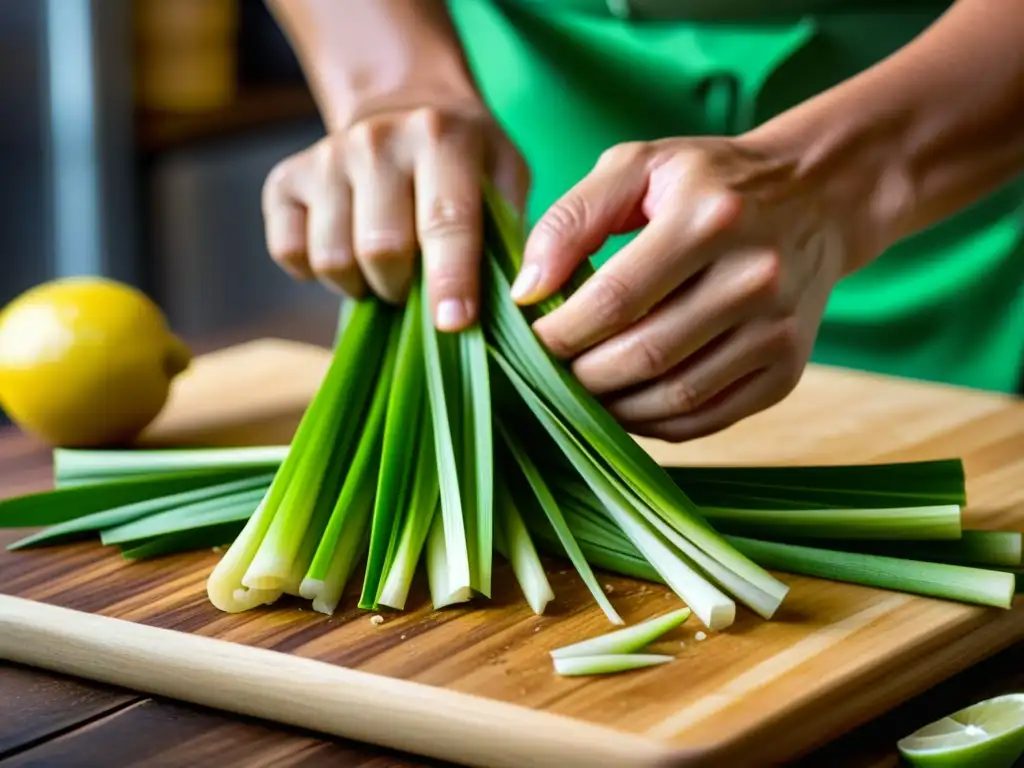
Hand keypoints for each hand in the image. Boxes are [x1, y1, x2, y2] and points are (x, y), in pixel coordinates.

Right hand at [261, 102, 528, 330]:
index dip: (449, 279)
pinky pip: (291, 254)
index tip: (453, 324)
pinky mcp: (285, 180)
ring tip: (386, 270)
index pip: (444, 221)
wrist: (402, 109)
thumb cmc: (465, 163)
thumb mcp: (504, 176)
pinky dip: (317, 274)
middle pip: (382, 249)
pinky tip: (348, 256)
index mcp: (440, 138)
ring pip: (333, 260)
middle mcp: (376, 140)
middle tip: (418, 287)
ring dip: (363, 285)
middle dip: (404, 288)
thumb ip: (509, 230)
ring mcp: (325, 157)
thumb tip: (516, 297)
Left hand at [512, 138, 855, 441]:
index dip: (560, 331)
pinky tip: (625, 405)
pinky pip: (706, 419)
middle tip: (549, 372)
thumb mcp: (638, 167)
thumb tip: (526, 290)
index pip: (615, 298)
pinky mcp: (786, 371)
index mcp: (709, 217)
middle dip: (580, 375)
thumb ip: (572, 218)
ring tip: (579, 392)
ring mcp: (776, 331)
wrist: (813, 200)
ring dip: (612, 408)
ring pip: (673, 397)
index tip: (530, 340)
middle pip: (644, 355)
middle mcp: (754, 276)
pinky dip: (654, 423)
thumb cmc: (706, 183)